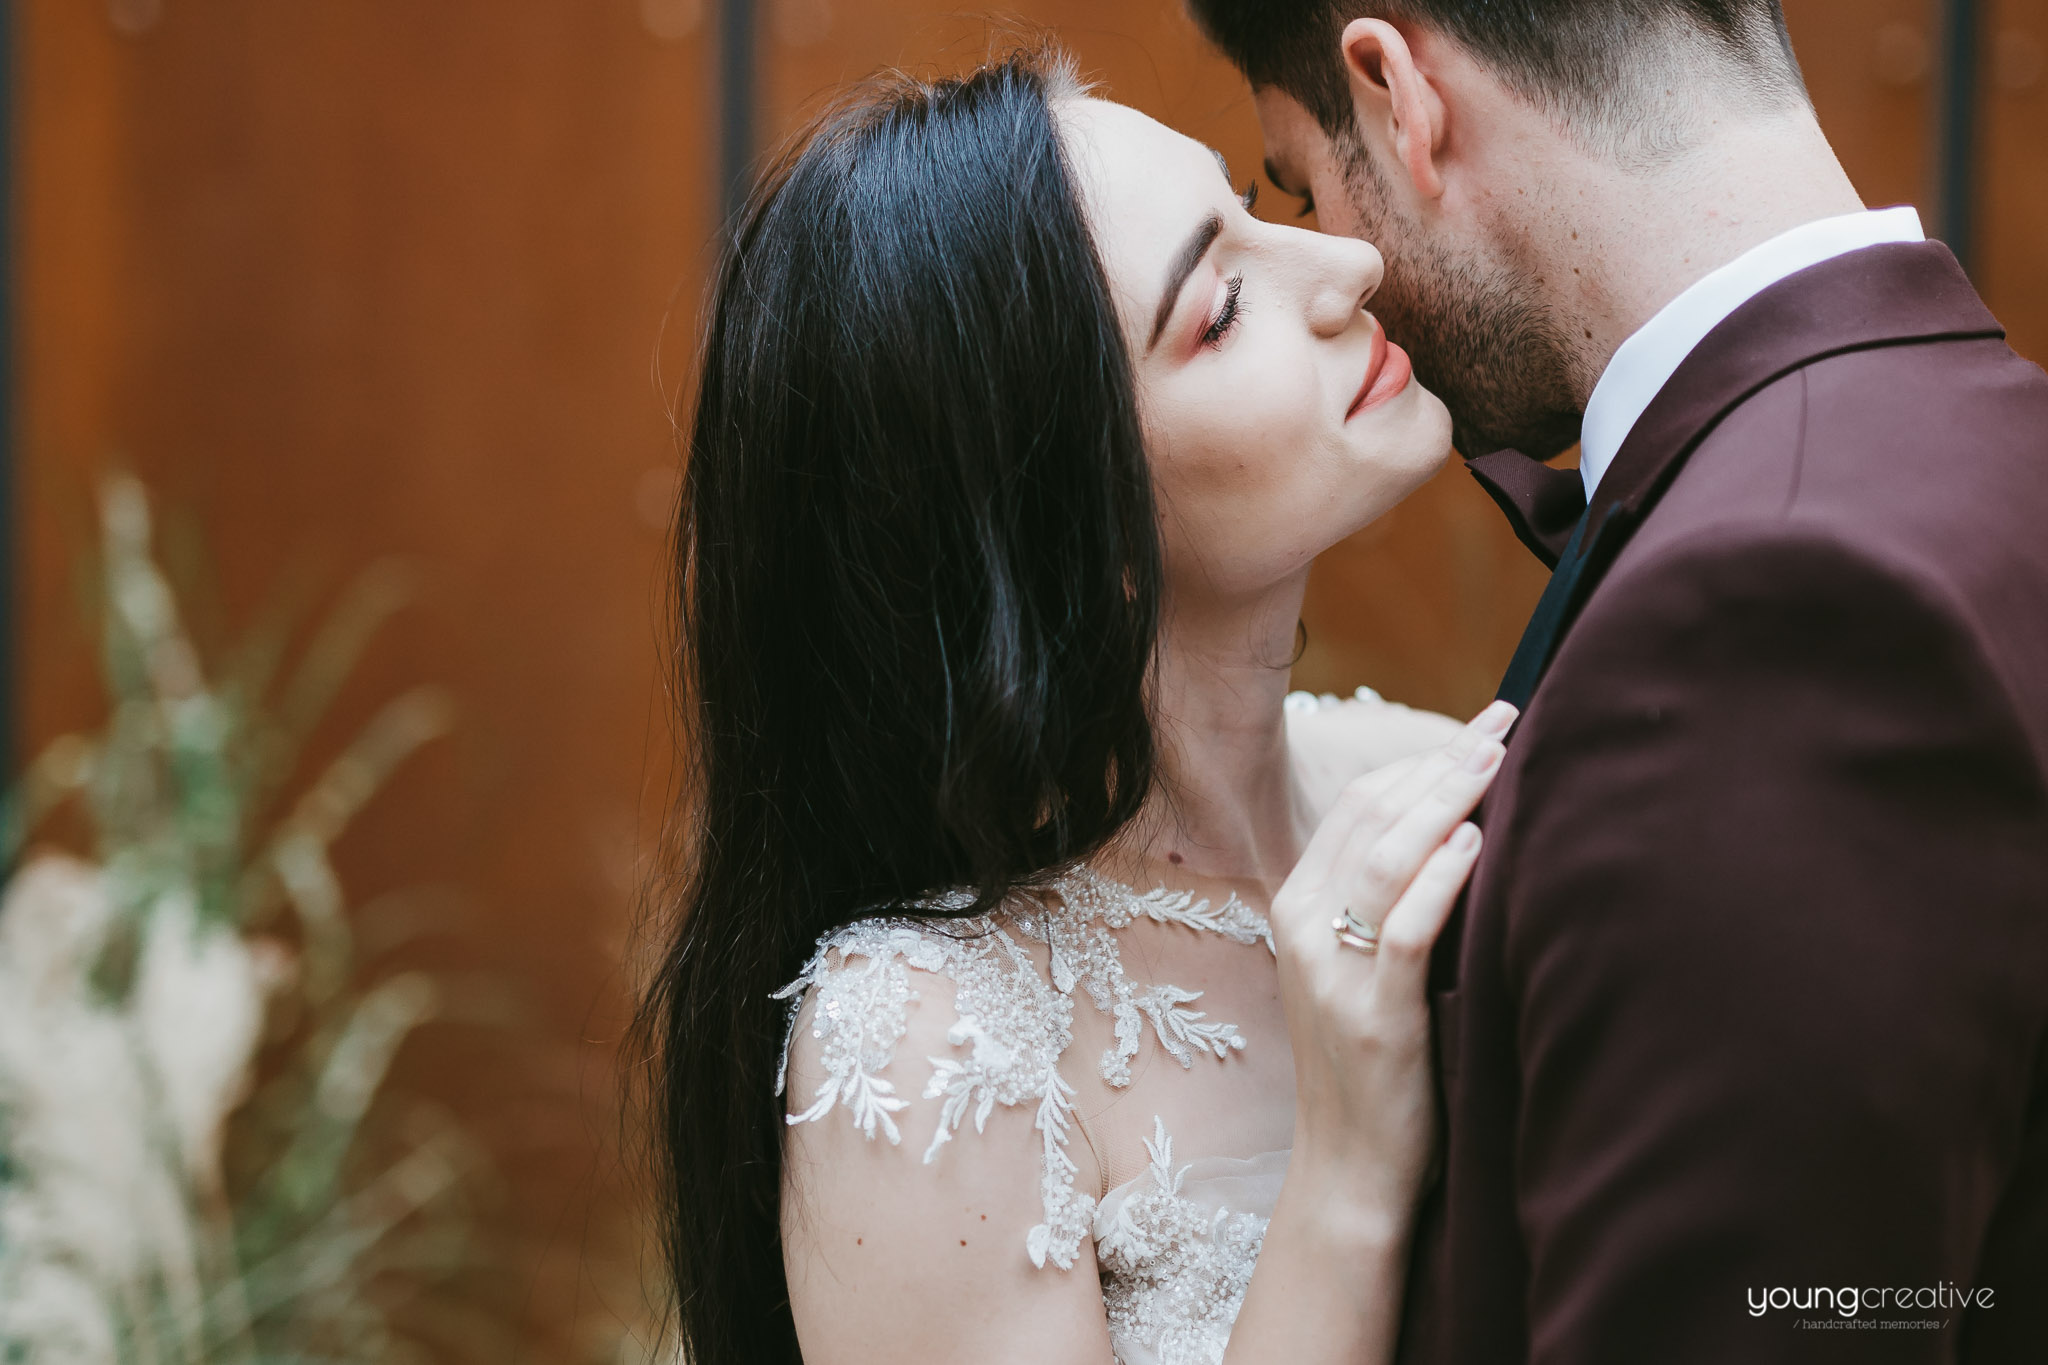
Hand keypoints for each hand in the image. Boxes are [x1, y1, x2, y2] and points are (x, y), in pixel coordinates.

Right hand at [1270, 698, 1516, 1231]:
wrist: (1348, 1168)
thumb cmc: (1371, 1065)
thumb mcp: (1357, 968)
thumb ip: (1385, 901)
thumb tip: (1458, 825)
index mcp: (1296, 908)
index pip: (1356, 805)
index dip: (1418, 757)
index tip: (1480, 727)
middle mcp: (1302, 927)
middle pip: (1371, 815)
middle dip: (1441, 761)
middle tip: (1502, 722)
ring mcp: (1332, 971)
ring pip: (1385, 857)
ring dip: (1446, 799)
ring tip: (1497, 759)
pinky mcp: (1372, 1014)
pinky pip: (1405, 930)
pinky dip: (1441, 880)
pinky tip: (1478, 844)